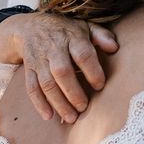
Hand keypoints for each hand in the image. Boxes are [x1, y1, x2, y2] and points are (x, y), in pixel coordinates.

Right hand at [0, 12, 117, 122]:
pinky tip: (49, 116)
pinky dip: (39, 103)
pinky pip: (31, 87)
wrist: (30, 26)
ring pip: (47, 83)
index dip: (92, 71)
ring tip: (72, 117)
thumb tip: (115, 48)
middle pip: (62, 71)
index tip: (100, 86)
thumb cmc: (66, 30)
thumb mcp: (85, 26)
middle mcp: (54, 48)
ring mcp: (39, 59)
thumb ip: (101, 36)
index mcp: (72, 37)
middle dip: (73, 92)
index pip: (83, 54)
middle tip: (84, 107)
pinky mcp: (29, 69)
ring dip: (58, 102)